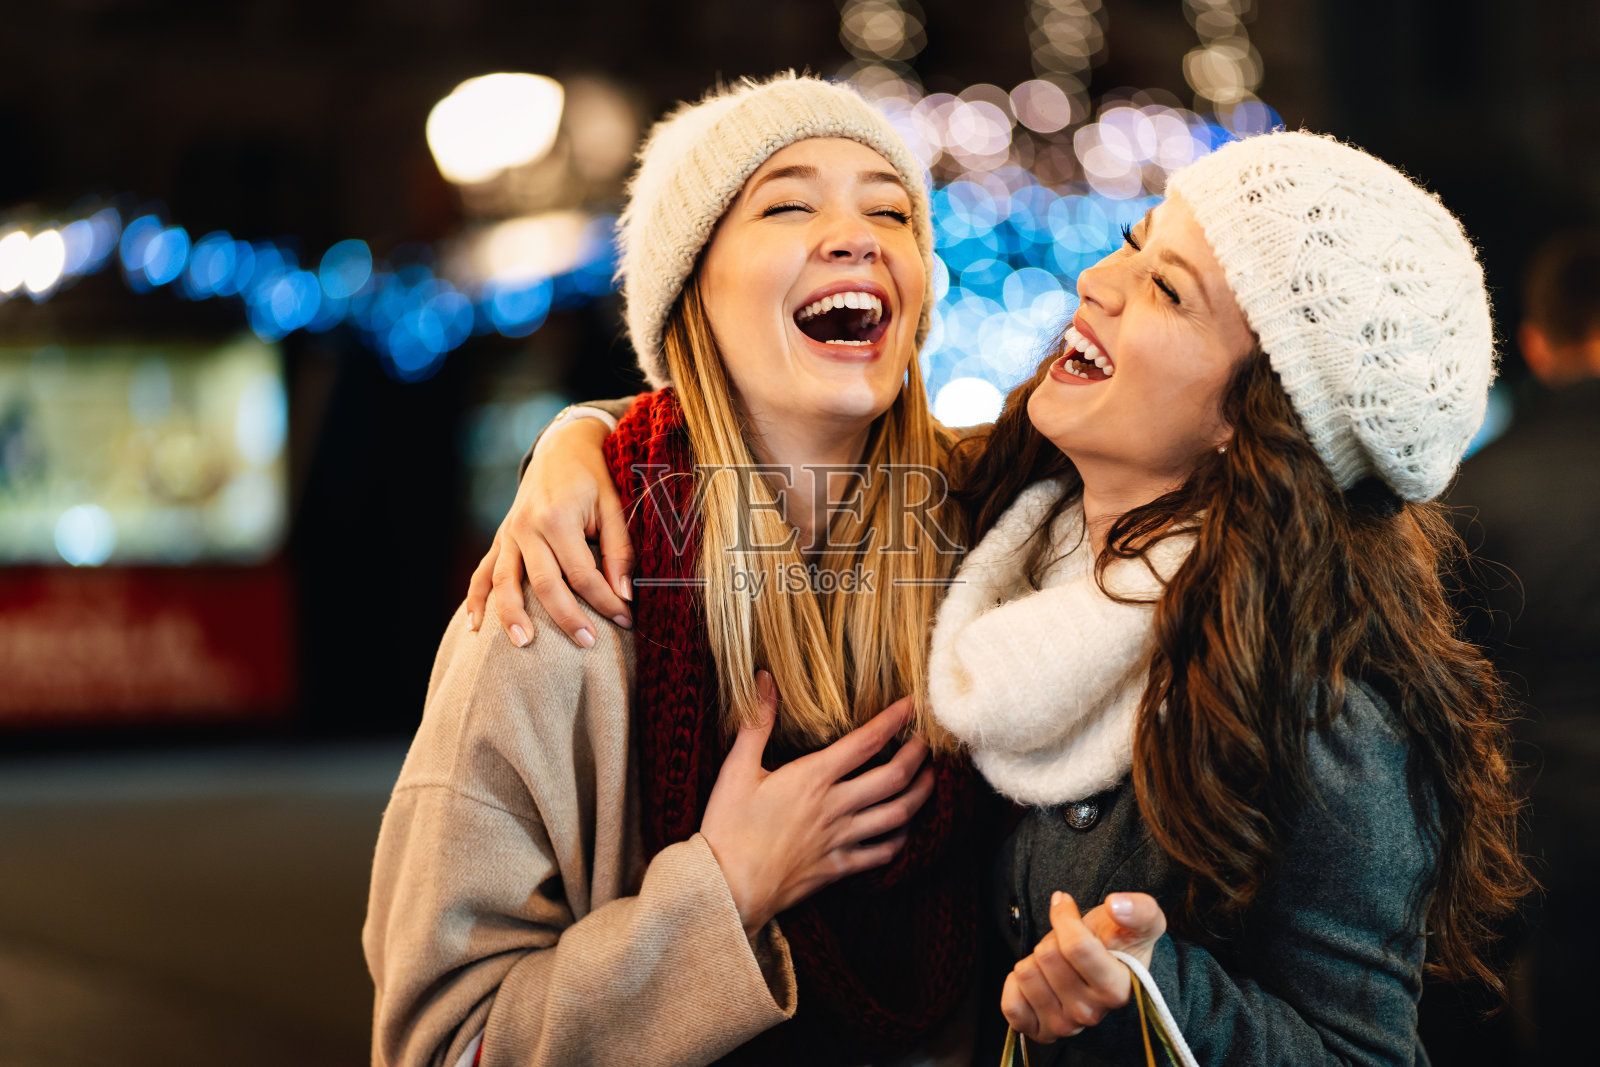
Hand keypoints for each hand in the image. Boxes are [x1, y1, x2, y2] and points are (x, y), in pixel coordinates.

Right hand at [464, 415, 635, 647]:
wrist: (561, 448)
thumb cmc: (593, 478)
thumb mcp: (614, 506)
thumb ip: (620, 551)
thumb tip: (625, 594)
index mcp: (558, 518)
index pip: (583, 574)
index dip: (606, 601)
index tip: (626, 620)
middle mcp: (527, 527)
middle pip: (544, 584)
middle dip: (567, 618)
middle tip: (587, 644)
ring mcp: (508, 534)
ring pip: (505, 582)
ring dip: (512, 616)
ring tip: (524, 646)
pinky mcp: (500, 539)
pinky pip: (483, 572)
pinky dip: (476, 599)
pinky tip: (474, 627)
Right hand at [700, 673, 935, 936]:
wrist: (726, 887)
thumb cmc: (728, 827)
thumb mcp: (736, 769)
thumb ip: (755, 723)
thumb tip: (764, 678)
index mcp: (812, 778)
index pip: (865, 742)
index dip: (893, 720)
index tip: (910, 705)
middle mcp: (834, 807)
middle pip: (893, 778)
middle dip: (917, 756)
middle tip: (927, 742)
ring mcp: (840, 839)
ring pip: (898, 815)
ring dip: (920, 794)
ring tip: (930, 778)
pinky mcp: (839, 868)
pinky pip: (883, 853)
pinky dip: (901, 838)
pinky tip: (905, 827)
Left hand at [1001, 891, 1166, 1043]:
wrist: (1105, 972)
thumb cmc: (1119, 942)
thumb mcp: (1143, 920)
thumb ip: (1139, 909)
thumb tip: (1115, 905)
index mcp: (1117, 989)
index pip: (1075, 946)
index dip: (1063, 915)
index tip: (1065, 904)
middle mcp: (1091, 1014)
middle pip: (1046, 955)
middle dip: (1051, 939)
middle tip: (1066, 945)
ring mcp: (1065, 1026)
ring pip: (1025, 974)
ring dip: (1035, 960)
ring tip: (1055, 964)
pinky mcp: (1039, 1032)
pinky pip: (1011, 1004)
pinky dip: (1016, 985)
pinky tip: (1037, 980)